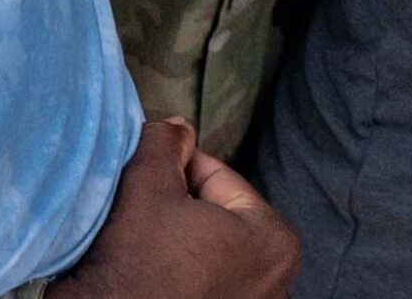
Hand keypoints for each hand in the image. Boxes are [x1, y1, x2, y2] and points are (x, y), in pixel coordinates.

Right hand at [51, 120, 298, 298]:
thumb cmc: (134, 263)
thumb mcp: (146, 184)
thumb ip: (167, 144)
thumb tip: (179, 129)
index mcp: (274, 241)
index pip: (218, 179)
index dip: (176, 168)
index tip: (146, 175)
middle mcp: (278, 283)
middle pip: (218, 218)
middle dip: (182, 206)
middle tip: (143, 208)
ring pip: (209, 251)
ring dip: (180, 240)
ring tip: (145, 241)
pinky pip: (204, 283)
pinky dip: (182, 273)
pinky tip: (153, 273)